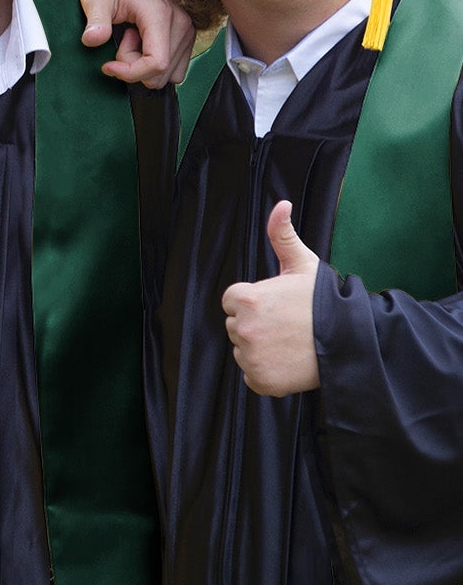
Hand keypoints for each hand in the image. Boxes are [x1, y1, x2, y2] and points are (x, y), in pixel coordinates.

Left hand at [68, 0, 195, 87]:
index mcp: (160, 13)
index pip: (157, 63)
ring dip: (143, 63)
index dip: (130, 73)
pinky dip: (154, 62)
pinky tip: (141, 40)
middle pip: (161, 72)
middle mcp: (181, 21)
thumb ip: (95, 20)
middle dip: (134, 66)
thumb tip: (92, 40)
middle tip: (121, 38)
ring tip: (130, 36)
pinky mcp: (186, 33)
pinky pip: (174, 67)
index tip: (108, 65)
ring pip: (168, 73)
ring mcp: (187, 28)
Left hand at [221, 201, 320, 396]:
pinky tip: (289, 361)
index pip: (233, 301)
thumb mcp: (303, 264)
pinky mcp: (261, 380)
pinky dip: (267, 371)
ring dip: (260, 348)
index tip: (279, 305)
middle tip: (287, 324)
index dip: (255, 302)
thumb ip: (282, 235)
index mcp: (246, 299)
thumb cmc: (324, 301)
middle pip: (236, 326)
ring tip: (290, 342)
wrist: (352, 341)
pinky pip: (252, 374)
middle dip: (257, 324)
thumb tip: (281, 204)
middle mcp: (243, 328)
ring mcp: (251, 357)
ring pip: (243, 350)